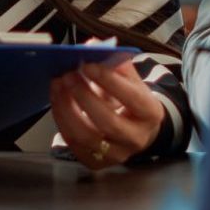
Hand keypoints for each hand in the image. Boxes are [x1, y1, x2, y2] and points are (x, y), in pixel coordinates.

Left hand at [48, 61, 164, 171]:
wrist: (137, 130)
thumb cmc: (131, 100)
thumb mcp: (131, 81)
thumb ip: (115, 63)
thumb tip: (93, 46)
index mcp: (151, 114)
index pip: (132, 98)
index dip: (109, 80)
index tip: (88, 64)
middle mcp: (136, 138)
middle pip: (108, 121)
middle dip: (84, 96)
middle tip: (67, 74)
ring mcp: (116, 155)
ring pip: (86, 135)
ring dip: (67, 108)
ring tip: (58, 85)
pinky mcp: (96, 163)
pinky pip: (73, 143)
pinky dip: (62, 119)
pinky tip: (57, 100)